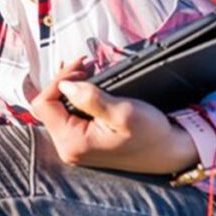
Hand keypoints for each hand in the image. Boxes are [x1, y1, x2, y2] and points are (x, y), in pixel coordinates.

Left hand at [30, 57, 197, 173]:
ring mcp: (74, 145)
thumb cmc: (151, 134)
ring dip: (70, 87)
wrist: (170, 151)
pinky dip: (76, 97)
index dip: (58, 80)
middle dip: (64, 81)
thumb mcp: (124, 113)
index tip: (80, 67)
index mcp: (72, 142)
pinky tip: (88, 85)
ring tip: (87, 71)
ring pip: (58, 108)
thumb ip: (91, 99)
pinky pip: (69, 114)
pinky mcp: (83, 141)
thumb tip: (64, 85)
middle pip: (48, 106)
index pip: (44, 104)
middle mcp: (68, 147)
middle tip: (84, 65)